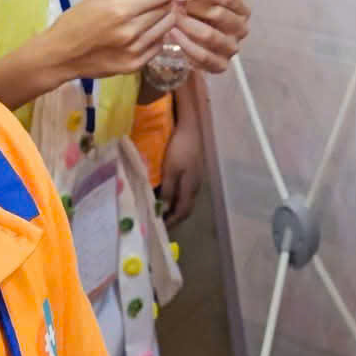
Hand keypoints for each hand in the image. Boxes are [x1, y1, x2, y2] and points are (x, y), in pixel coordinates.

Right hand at [46, 0, 179, 78]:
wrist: (62, 55)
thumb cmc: (78, 19)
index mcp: (121, 9)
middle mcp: (132, 31)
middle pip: (167, 9)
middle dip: (164, 1)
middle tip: (153, 0)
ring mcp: (135, 51)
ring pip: (167, 27)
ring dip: (161, 18)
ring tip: (145, 17)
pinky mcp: (136, 66)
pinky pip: (159, 44)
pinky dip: (154, 36)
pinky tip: (140, 34)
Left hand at [159, 96, 203, 225]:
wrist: (191, 128)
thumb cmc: (179, 148)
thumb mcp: (170, 170)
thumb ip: (168, 190)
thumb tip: (163, 210)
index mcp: (190, 188)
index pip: (182, 212)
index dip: (172, 221)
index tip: (159, 227)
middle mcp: (196, 186)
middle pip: (186, 208)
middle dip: (173, 217)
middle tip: (159, 220)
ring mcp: (196, 178)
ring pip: (186, 199)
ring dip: (174, 206)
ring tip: (161, 209)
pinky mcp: (194, 170)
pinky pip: (185, 190)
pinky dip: (176, 196)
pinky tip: (168, 192)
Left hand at [168, 0, 250, 73]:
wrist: (194, 43)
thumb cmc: (198, 15)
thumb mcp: (200, 0)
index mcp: (242, 11)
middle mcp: (241, 30)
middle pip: (220, 14)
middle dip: (194, 7)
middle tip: (174, 3)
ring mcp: (232, 49)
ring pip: (210, 35)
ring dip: (188, 24)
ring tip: (172, 18)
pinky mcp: (220, 65)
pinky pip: (203, 56)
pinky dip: (186, 44)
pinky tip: (173, 34)